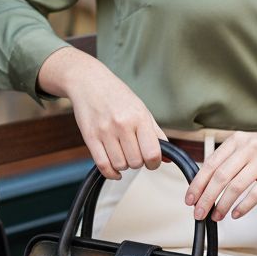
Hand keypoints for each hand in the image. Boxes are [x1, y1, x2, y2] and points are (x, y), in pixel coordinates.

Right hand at [38, 47, 166, 179]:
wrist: (89, 82)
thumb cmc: (118, 96)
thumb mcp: (142, 110)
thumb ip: (156, 135)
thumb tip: (167, 159)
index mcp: (139, 117)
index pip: (152, 153)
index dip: (154, 163)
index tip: (152, 161)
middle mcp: (122, 124)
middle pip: (136, 162)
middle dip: (138, 162)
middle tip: (135, 152)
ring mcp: (104, 131)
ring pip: (120, 165)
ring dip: (124, 165)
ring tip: (123, 153)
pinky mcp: (89, 138)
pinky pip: (103, 166)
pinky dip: (111, 173)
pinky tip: (116, 170)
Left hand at [184, 123, 256, 221]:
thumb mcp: (248, 145)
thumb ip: (229, 159)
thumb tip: (206, 184)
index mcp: (236, 140)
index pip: (210, 164)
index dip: (198, 184)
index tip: (190, 199)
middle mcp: (248, 147)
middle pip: (220, 177)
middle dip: (206, 198)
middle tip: (199, 213)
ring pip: (236, 186)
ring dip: (223, 204)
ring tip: (216, 216)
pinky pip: (256, 192)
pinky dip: (244, 206)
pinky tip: (236, 214)